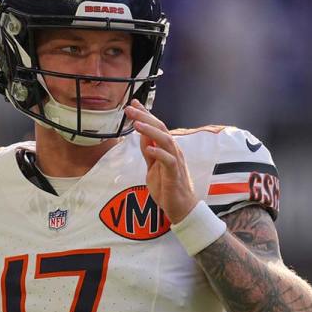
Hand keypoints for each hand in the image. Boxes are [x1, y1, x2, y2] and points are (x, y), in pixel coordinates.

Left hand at [126, 99, 198, 222]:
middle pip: (160, 129)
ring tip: (137, 124)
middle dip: (145, 118)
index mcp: (167, 148)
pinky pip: (168, 161)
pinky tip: (149, 148)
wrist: (181, 208)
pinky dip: (159, 153)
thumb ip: (149, 151)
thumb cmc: (167, 187)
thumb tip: (142, 134)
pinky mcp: (175, 175)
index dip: (145, 115)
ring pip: (165, 141)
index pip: (157, 126)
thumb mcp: (153, 166)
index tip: (133, 104)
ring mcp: (175, 162)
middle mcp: (173, 151)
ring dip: (151, 131)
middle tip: (130, 109)